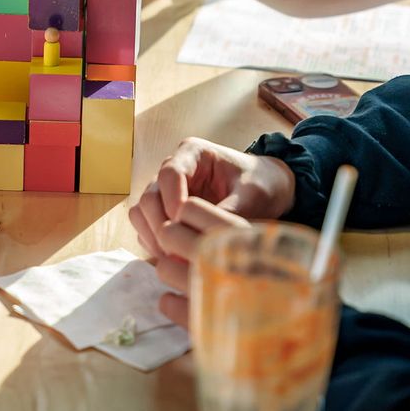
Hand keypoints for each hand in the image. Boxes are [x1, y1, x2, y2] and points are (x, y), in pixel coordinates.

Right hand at [129, 138, 294, 326]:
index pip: (169, 174)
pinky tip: (173, 257)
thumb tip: (206, 242)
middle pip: (149, 195)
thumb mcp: (253, 196)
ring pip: (142, 211)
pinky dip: (154, 242)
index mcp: (193, 152)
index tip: (186, 226)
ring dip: (152, 234)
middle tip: (177, 249)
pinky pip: (147, 226)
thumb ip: (229, 212)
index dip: (173, 201)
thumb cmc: (263, 185)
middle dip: (160, 223)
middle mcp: (174, 168)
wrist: (269, 189)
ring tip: (173, 257)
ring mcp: (166, 190)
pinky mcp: (165, 211)